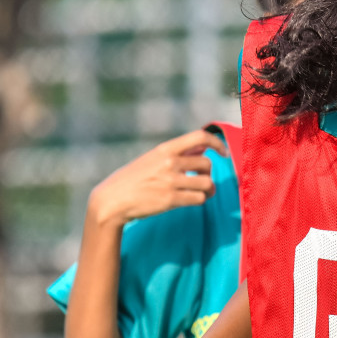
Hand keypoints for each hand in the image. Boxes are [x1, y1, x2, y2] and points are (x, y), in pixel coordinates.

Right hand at [89, 129, 225, 228]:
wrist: (112, 200)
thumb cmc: (133, 179)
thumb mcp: (152, 159)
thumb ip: (177, 154)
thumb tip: (202, 149)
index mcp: (165, 149)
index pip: (199, 137)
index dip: (217, 143)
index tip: (223, 153)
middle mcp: (169, 162)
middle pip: (207, 165)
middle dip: (208, 174)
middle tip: (201, 181)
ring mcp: (170, 181)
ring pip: (207, 184)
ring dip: (207, 190)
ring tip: (200, 193)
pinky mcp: (170, 199)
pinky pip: (199, 198)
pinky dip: (200, 200)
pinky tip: (191, 200)